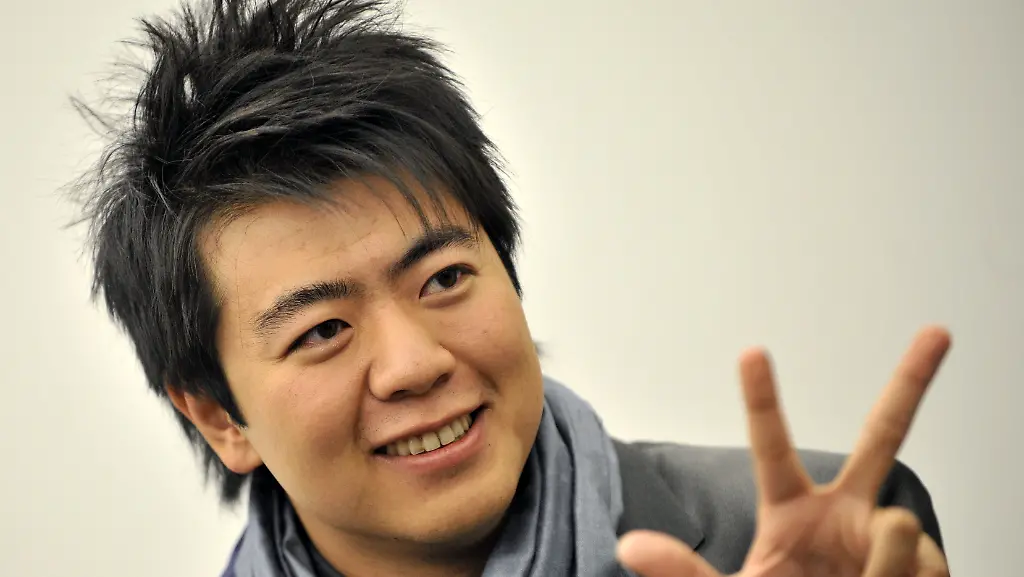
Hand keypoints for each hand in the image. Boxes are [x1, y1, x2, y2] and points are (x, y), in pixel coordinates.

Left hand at [617, 326, 951, 576]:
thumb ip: (684, 570)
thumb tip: (630, 546)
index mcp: (790, 512)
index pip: (772, 447)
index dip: (763, 398)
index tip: (751, 351)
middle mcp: (844, 513)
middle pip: (881, 438)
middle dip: (911, 382)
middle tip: (936, 335)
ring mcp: (885, 537)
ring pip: (897, 527)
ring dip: (882, 567)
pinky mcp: (927, 565)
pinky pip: (923, 561)